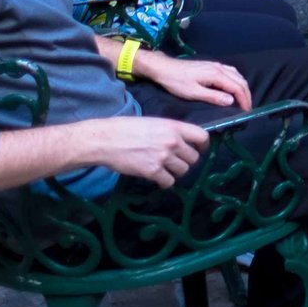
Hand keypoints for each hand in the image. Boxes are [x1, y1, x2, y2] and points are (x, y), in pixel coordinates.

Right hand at [75, 117, 211, 186]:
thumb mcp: (153, 123)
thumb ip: (169, 131)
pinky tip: (158, 179)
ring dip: (176, 172)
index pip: (202, 137)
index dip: (202, 145)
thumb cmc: (125, 128)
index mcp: (174, 127)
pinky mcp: (153, 171)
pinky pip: (169, 182)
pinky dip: (165, 183)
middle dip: (186, 161)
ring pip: (183, 171)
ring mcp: (163, 157)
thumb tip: (181, 141)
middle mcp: (173, 141)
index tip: (199, 150)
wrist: (105, 140)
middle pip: (193, 157)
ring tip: (165, 170)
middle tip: (175, 162)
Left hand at [138, 54, 253, 109]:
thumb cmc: (176, 82)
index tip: (246, 112)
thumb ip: (213, 97)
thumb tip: (231, 101)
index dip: (244, 100)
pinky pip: (231, 72)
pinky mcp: (212, 65)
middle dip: (247, 95)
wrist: (164, 67)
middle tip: (247, 108)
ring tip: (243, 100)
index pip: (237, 87)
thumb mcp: (193, 93)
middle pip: (240, 81)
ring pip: (237, 75)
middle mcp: (219, 68)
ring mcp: (216, 65)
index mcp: (216, 75)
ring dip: (243, 87)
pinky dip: (237, 81)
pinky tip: (234, 87)